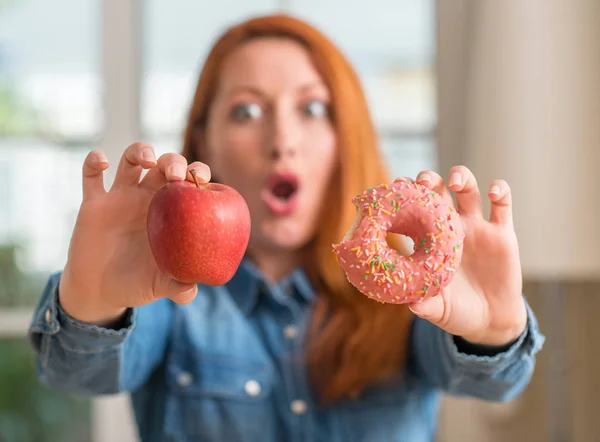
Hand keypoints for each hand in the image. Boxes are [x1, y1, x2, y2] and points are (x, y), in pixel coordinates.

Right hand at [59, 142, 211, 325]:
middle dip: (173, 161)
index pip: (191, 183)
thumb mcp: (160, 286)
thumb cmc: (138, 284)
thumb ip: (178, 287)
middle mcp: (149, 198)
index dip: (199, 173)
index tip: (202, 180)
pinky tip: (101, 161)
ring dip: (140, 151)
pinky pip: (91, 175)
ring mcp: (121, 197)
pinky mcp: (94, 203)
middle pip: (165, 164)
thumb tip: (192, 291)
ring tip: (147, 159)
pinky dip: (93, 162)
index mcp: (172, 212)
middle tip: (176, 175)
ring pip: (131, 159)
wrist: (101, 291)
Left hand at [407, 166, 526, 345]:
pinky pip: (503, 203)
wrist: (490, 321)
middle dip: (429, 179)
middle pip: (438, 190)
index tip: (396, 187)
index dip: (405, 195)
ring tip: (455, 181)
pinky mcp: (502, 233)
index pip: (413, 209)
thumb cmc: (457, 312)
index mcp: (429, 240)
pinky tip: (493, 192)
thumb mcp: (438, 309)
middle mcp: (450, 227)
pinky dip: (500, 190)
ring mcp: (476, 227)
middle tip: (423, 182)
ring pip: (468, 189)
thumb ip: (426, 305)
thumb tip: (413, 305)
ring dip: (461, 177)